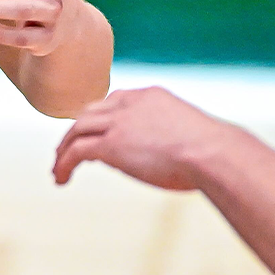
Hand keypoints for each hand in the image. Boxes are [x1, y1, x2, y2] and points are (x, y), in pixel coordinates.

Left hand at [52, 86, 240, 189]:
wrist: (216, 154)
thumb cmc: (217, 152)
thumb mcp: (192, 135)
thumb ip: (173, 138)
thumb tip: (169, 157)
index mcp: (149, 96)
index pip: (113, 101)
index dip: (100, 118)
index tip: (94, 132)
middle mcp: (129, 104)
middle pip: (90, 114)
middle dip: (76, 132)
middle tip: (66, 149)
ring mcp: (118, 123)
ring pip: (77, 131)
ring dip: (64, 149)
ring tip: (57, 169)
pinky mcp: (111, 145)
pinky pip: (76, 152)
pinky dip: (64, 163)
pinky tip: (61, 178)